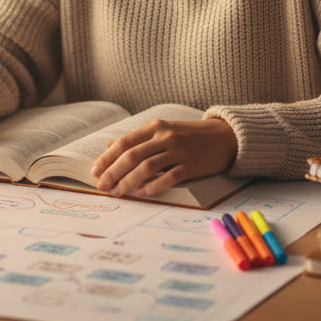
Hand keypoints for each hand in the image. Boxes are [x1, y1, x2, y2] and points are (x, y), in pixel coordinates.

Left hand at [90, 118, 237, 197]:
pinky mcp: (192, 165)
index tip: (94, 171)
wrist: (226, 137)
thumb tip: (110, 145)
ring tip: (118, 192)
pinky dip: (154, 185)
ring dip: (129, 181)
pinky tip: (143, 193)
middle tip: (102, 186)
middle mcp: (165, 137)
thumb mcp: (163, 131)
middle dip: (113, 172)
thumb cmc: (190, 136)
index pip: (125, 142)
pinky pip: (169, 177)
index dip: (107, 157)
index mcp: (155, 127)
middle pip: (132, 156)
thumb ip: (137, 139)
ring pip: (147, 167)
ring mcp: (179, 151)